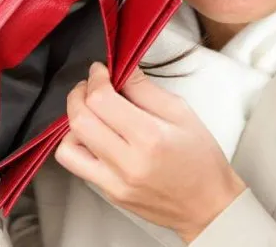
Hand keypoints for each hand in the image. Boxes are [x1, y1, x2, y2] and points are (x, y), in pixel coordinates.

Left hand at [55, 63, 245, 242]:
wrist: (207, 205)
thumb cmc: (200, 159)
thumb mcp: (181, 113)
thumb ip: (146, 90)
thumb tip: (121, 72)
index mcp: (149, 138)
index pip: (101, 100)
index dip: (95, 79)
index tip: (100, 71)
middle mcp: (128, 163)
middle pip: (79, 121)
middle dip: (78, 95)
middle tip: (90, 86)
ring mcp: (115, 182)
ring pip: (68, 148)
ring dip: (73, 123)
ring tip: (90, 113)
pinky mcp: (110, 194)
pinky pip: (78, 166)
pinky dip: (80, 145)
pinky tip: (96, 136)